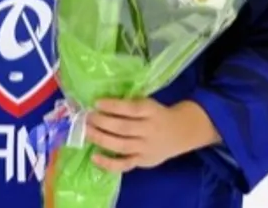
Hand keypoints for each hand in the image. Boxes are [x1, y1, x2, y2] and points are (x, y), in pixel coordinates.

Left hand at [84, 98, 216, 172]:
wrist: (181, 133)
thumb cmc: (157, 115)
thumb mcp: (148, 104)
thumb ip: (129, 104)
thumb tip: (99, 103)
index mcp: (151, 111)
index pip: (131, 109)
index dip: (113, 106)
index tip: (96, 103)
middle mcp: (149, 130)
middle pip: (123, 128)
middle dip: (102, 122)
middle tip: (86, 118)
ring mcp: (146, 148)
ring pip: (122, 145)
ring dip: (101, 139)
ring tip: (86, 132)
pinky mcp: (143, 161)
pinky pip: (125, 164)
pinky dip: (109, 163)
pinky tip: (94, 157)